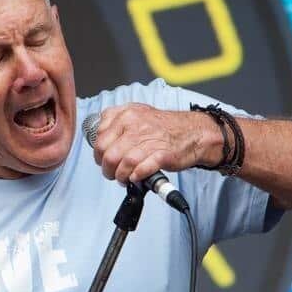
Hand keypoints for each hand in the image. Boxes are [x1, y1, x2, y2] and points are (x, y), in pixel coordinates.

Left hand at [92, 103, 219, 183]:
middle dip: (107, 169)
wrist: (194, 132)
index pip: (99, 139)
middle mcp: (135, 124)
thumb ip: (115, 122)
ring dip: (120, 176)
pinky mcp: (163, 154)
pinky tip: (136, 177)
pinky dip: (135, 176)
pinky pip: (141, 169)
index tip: (103, 160)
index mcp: (126, 114)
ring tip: (124, 178)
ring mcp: (150, 139)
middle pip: (108, 154)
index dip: (99, 154)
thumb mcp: (136, 113)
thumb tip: (98, 138)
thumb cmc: (164, 127)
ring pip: (123, 163)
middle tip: (112, 173)